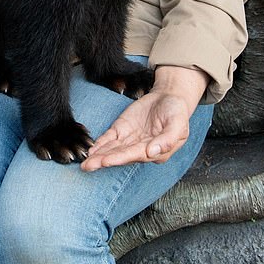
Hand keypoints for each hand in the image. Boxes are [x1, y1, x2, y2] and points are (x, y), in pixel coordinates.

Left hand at [81, 65, 208, 170]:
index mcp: (156, 152)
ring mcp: (130, 140)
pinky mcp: (122, 129)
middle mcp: (140, 149)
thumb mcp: (178, 124)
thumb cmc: (177, 113)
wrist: (169, 97)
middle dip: (103, 161)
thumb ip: (168, 139)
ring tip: (85, 163)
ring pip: (112, 149)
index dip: (120, 158)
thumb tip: (152, 152)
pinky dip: (99, 144)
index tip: (106, 161)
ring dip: (98, 156)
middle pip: (120, 156)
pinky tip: (90, 150)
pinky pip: (109, 138)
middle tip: (87, 166)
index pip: (135, 156)